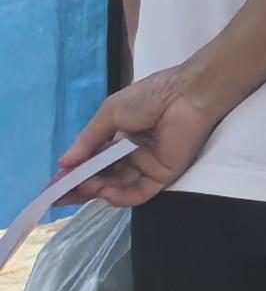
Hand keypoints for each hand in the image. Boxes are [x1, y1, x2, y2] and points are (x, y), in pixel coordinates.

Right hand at [65, 71, 214, 205]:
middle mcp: (132, 155)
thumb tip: (64, 163)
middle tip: (60, 195)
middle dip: (81, 188)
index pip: (94, 163)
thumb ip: (89, 140)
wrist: (186, 93)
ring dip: (97, 191)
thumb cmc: (150, 96)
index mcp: (120, 139)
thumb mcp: (110, 113)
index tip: (54, 186)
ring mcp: (147, 166)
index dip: (74, 175)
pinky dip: (120, 197)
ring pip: (117, 187)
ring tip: (81, 187)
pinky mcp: (163, 174)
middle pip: (103, 179)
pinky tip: (104, 193)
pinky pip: (139, 193)